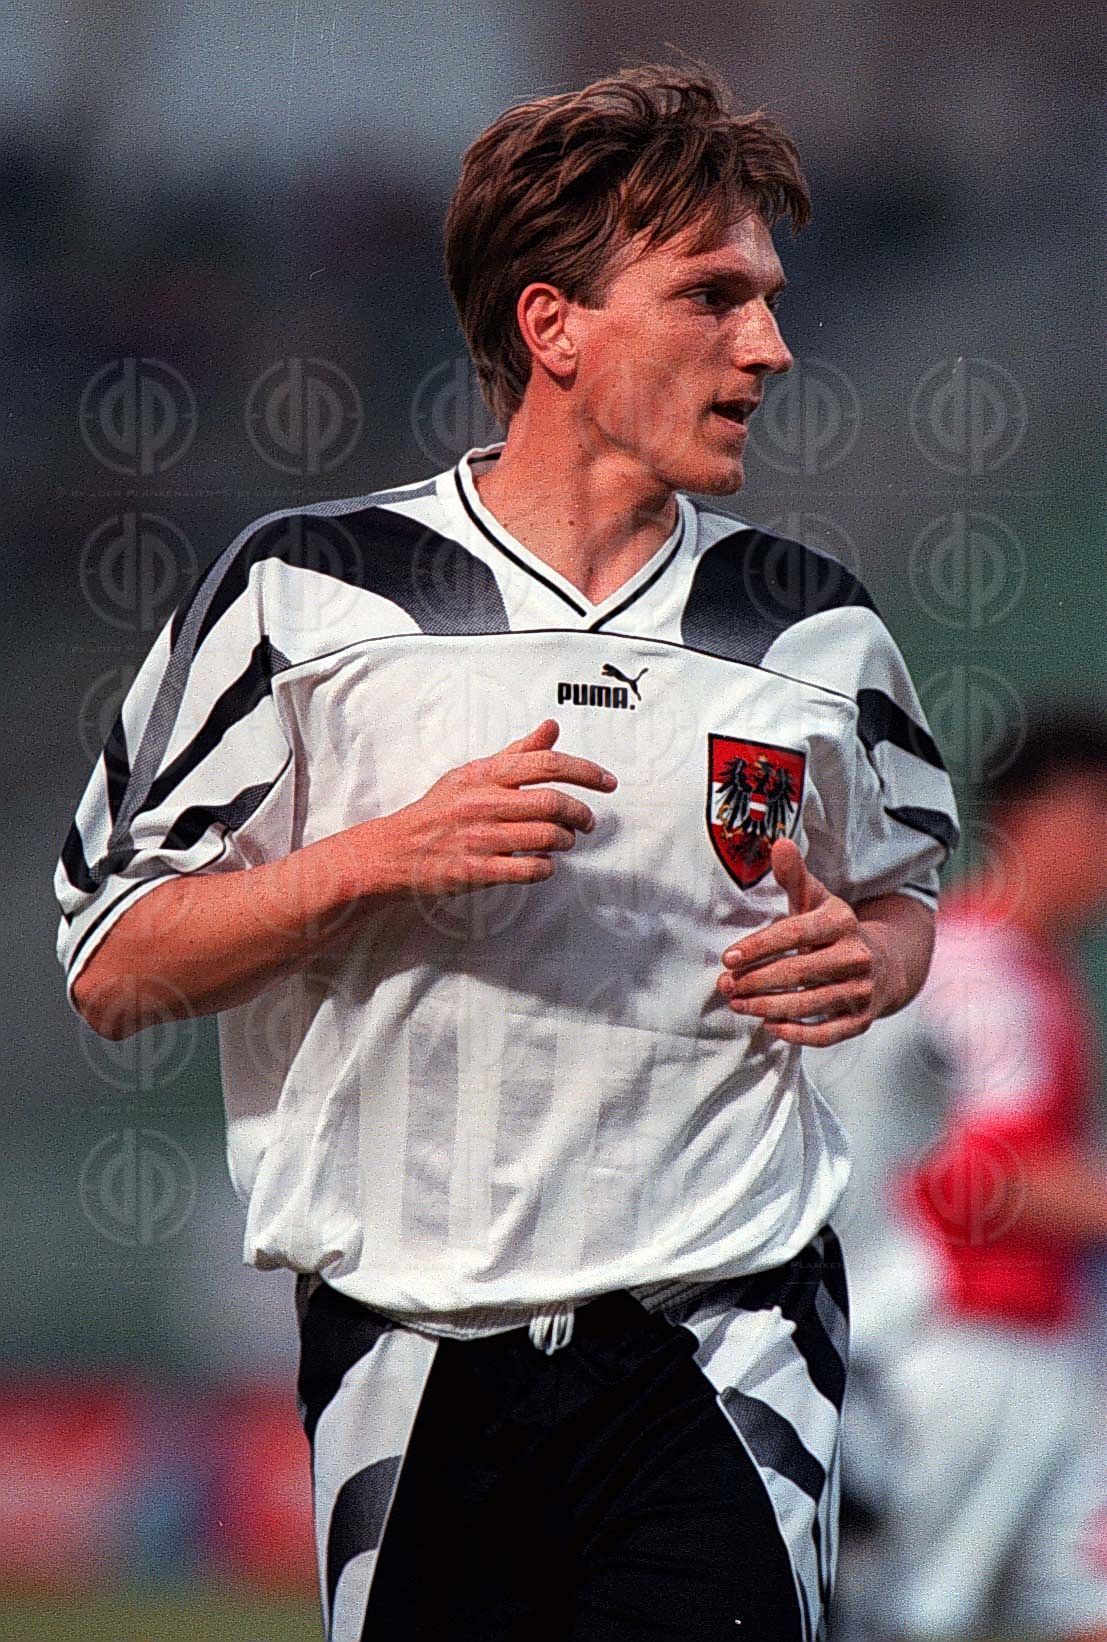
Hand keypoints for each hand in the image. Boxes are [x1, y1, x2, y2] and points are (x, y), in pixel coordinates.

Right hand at [371, 719, 616, 897]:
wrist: (393, 851)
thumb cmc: (438, 811)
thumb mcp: (472, 773)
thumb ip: (516, 753)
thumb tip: (551, 728)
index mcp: (485, 774)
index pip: (547, 763)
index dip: (586, 771)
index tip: (607, 781)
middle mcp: (483, 802)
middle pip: (553, 802)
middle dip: (582, 814)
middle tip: (588, 821)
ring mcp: (479, 838)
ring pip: (546, 837)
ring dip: (566, 841)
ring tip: (564, 841)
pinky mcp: (476, 870)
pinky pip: (528, 869)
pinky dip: (546, 868)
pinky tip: (543, 863)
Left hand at [715, 838, 890, 1045]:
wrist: (884, 963)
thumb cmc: (833, 929)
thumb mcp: (817, 899)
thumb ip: (794, 875)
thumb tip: (779, 842)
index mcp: (842, 921)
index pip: (795, 934)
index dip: (759, 946)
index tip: (728, 958)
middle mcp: (857, 956)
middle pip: (799, 972)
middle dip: (756, 981)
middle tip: (725, 986)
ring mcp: (862, 990)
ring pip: (809, 1004)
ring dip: (767, 1007)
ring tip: (736, 1004)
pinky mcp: (862, 1019)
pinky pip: (827, 1033)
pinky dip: (797, 1033)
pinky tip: (769, 1026)